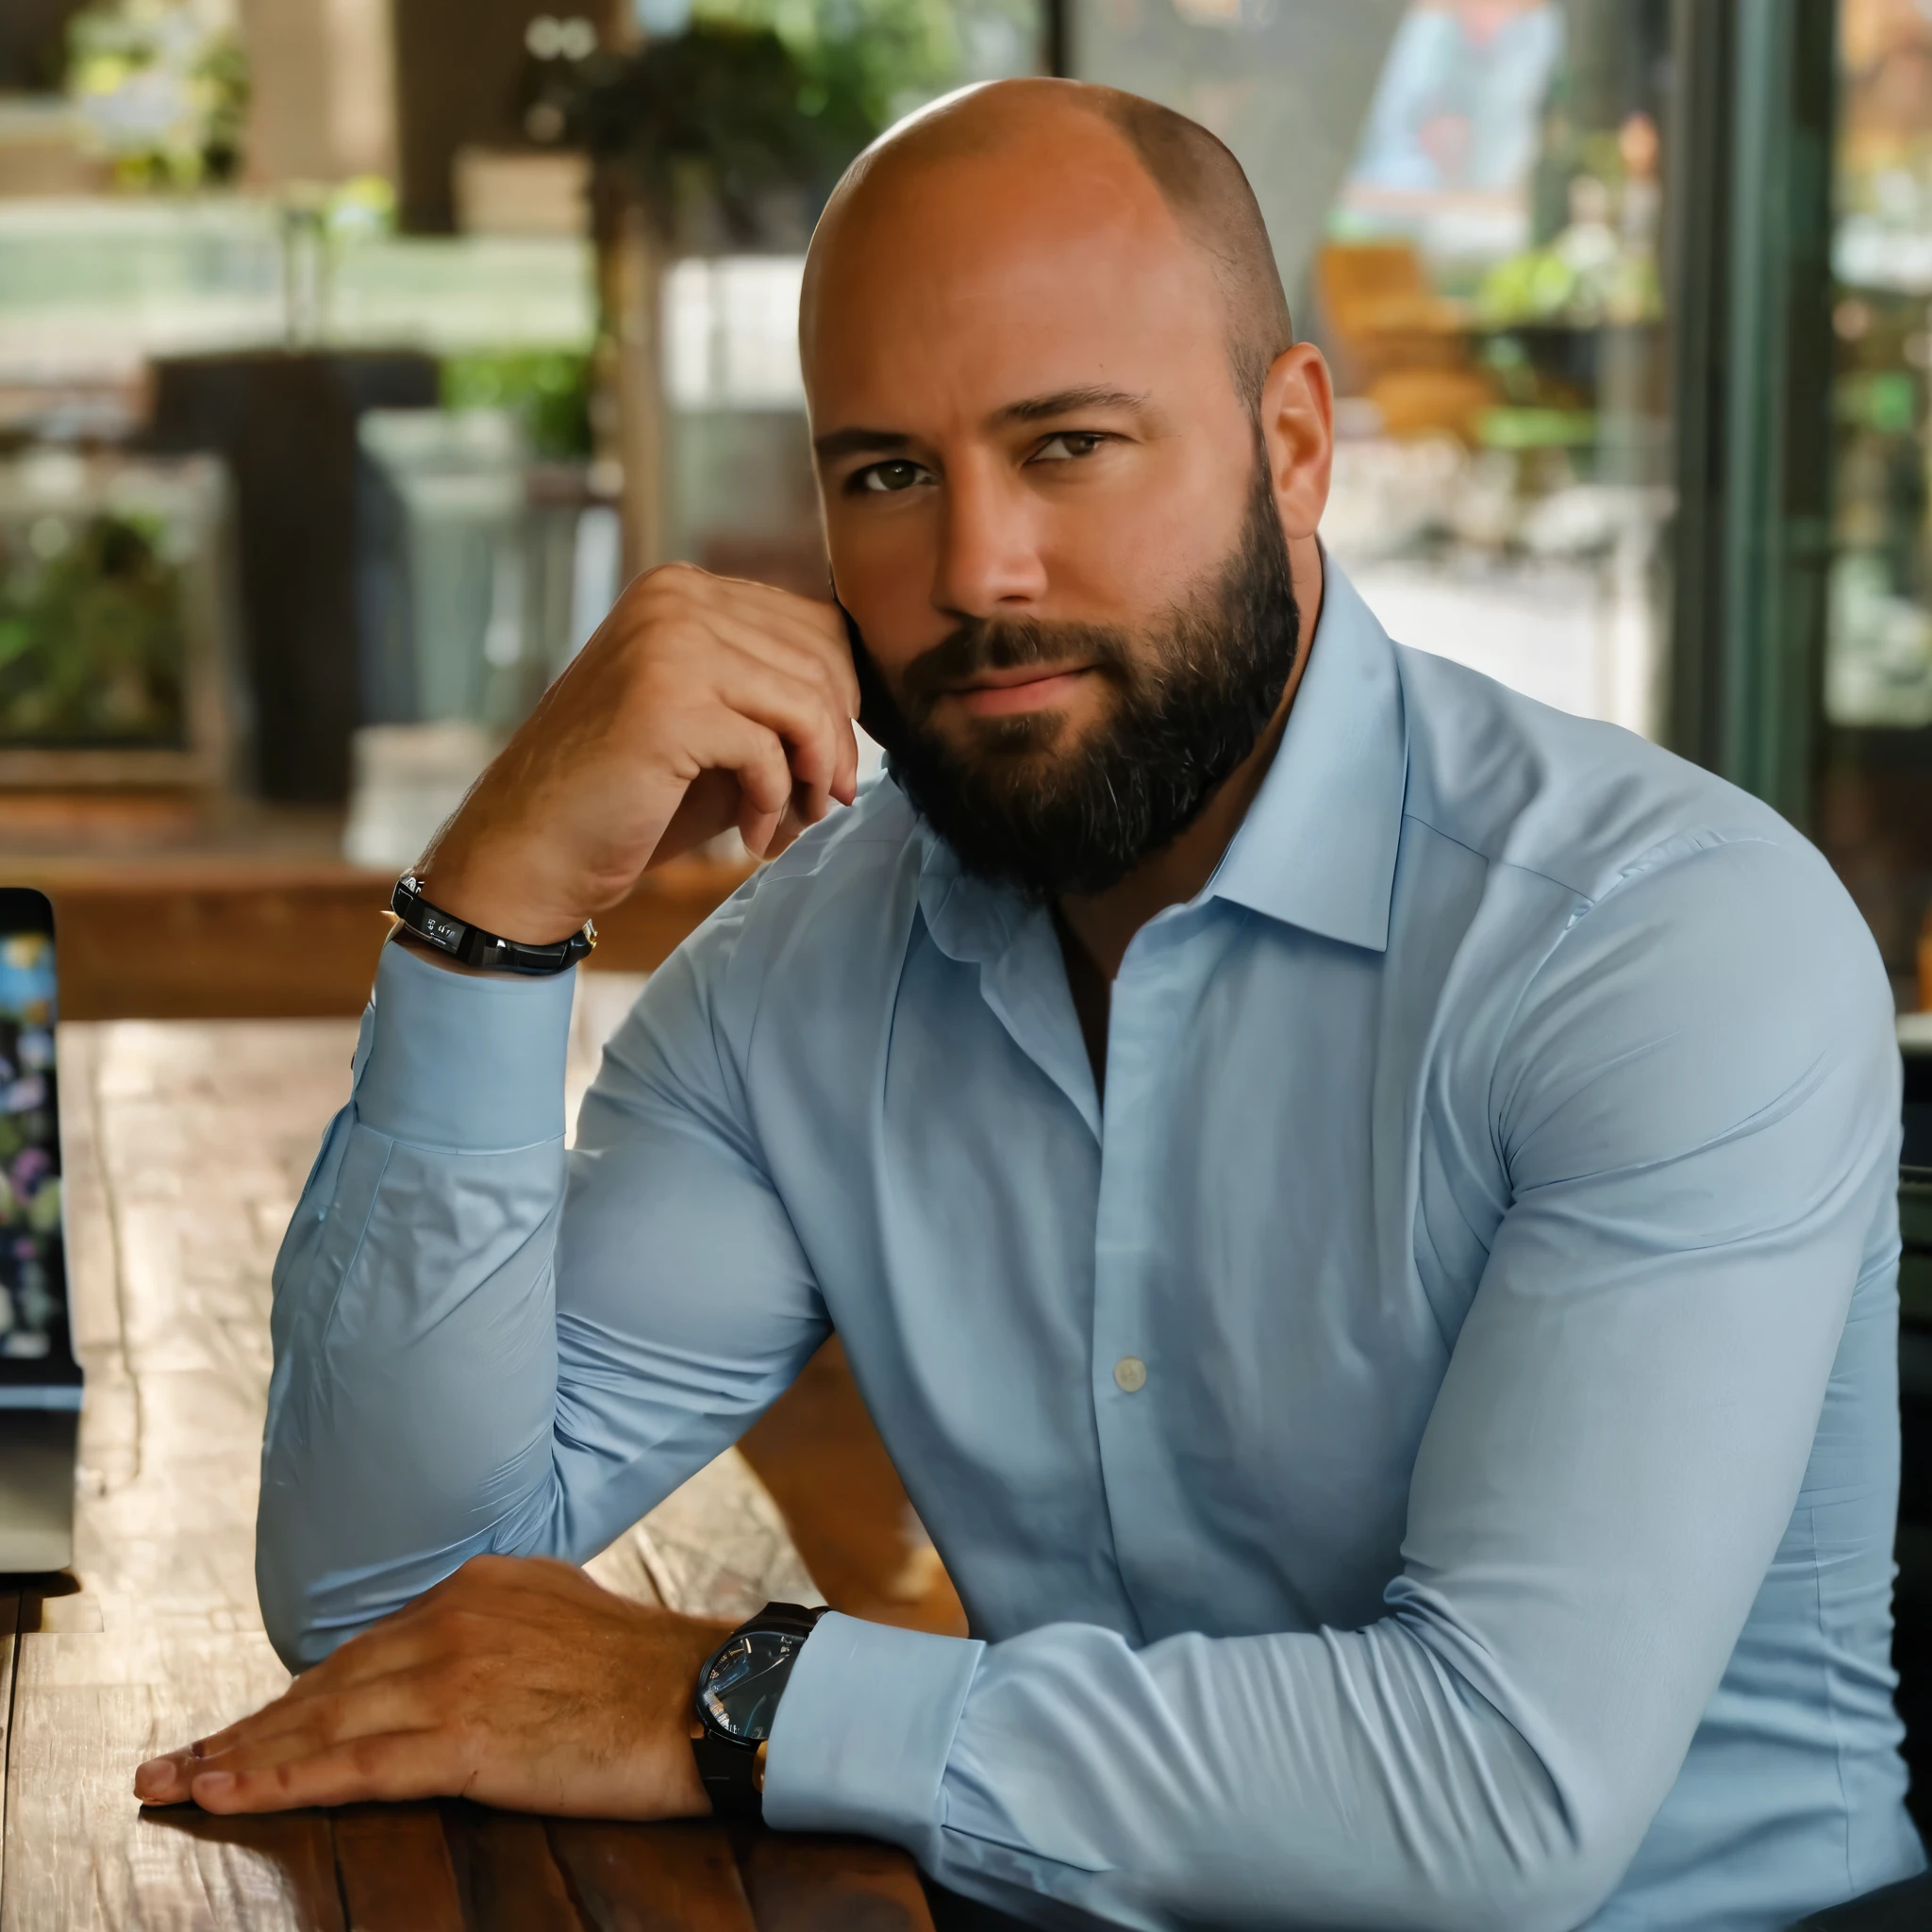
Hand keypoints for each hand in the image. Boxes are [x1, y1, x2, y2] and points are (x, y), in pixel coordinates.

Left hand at [132, 1556, 732, 1816]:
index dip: (295, 1695)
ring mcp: (454, 1675)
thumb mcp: (564, 1613)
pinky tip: (226, 1794)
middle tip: (171, 1761)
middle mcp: (453, 1619)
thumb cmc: (648, 1670)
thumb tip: (461, 1651)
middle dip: (244, 1725)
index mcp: (477, 1587)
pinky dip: (278, 1781)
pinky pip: (351, 1767)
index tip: (243, 1725)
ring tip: (175, 1782)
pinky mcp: (464, 1736)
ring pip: (321, 1723)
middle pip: (325, 1684)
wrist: (708, 1694)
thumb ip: (501, 1626)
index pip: (364, 1649)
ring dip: (239, 1755)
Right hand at [419, 564, 861, 944]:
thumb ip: (775, 696)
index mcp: (683, 589)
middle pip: (822, 661)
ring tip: (790, 823)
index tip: (831, 768)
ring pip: (806, 703)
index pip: (815, 627)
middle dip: (837, 743)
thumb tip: (866, 704)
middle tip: (822, 803)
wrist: (529, 851)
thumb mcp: (712, 725)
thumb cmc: (625, 796)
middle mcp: (673, 599)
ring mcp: (667, 644)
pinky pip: (769, 751)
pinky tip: (749, 837)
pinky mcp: (667, 703)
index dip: (842, 704)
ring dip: (812, 777)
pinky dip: (772, 804)